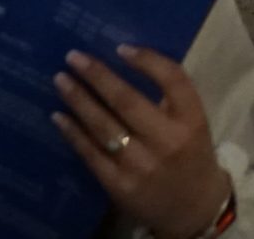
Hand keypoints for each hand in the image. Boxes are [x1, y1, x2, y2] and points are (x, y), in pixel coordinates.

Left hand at [52, 46, 233, 238]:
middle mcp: (168, 140)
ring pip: (104, 126)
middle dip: (98, 76)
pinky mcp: (119, 184)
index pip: (173, 80)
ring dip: (79, 100)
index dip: (147, 61)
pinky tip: (59, 116)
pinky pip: (90, 153)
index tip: (120, 47)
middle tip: (74, 57)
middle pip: (128, 101)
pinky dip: (73, 132)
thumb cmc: (191, 154)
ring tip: (61, 80)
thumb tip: (122, 65)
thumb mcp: (193, 123)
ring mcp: (141, 164)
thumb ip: (170, 99)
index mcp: (192, 120)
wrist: (192, 207)